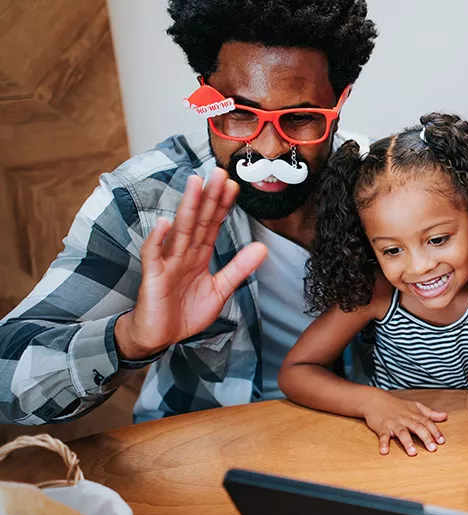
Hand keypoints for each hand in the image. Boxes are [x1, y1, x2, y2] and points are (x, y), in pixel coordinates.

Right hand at [115, 168, 267, 359]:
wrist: (159, 336)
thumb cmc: (184, 312)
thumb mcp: (219, 290)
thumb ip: (239, 269)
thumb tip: (262, 248)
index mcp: (198, 255)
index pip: (212, 225)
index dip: (223, 206)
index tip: (235, 185)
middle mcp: (183, 253)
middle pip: (197, 220)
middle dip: (209, 197)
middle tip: (219, 172)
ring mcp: (166, 262)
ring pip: (179, 230)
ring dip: (187, 207)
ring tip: (195, 184)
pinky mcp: (152, 277)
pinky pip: (153, 255)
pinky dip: (157, 239)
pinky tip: (163, 223)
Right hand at [361, 392, 447, 455]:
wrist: (375, 400)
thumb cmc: (397, 405)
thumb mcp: (415, 406)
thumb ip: (430, 413)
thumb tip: (445, 416)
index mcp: (414, 414)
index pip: (427, 422)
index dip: (435, 431)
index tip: (442, 441)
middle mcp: (405, 419)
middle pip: (417, 428)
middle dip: (426, 438)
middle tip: (432, 449)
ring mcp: (393, 423)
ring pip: (402, 432)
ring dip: (407, 442)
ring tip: (413, 453)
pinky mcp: (381, 427)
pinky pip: (383, 436)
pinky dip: (383, 443)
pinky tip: (384, 451)